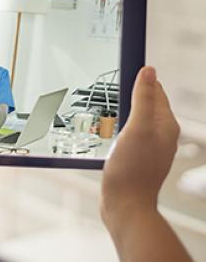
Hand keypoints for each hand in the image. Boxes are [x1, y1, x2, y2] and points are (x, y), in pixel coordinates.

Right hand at [101, 66, 179, 225]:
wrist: (124, 204)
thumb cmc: (131, 169)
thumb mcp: (137, 128)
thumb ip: (143, 98)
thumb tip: (149, 70)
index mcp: (165, 124)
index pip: (156, 90)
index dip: (140, 79)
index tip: (122, 70)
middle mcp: (161, 133)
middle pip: (146, 102)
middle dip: (131, 94)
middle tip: (112, 90)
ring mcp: (149, 145)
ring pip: (137, 117)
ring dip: (125, 109)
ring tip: (109, 108)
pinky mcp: (137, 154)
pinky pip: (130, 131)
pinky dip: (121, 125)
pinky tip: (110, 128)